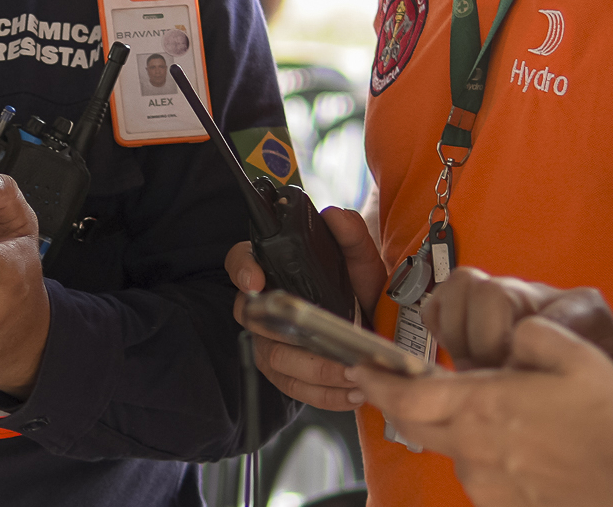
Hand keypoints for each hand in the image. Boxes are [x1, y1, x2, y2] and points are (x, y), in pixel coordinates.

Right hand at [225, 205, 387, 410]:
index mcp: (274, 272)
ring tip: (351, 372)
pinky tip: (351, 393)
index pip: (240, 261)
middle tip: (325, 338)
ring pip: (275, 360)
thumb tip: (337, 217)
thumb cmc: (357, 293)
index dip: (242, 269)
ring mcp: (270, 345)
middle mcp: (264, 310)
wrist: (372, 329)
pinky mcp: (285, 376)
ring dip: (316, 370)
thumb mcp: (362, 263)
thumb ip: (352, 238)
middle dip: (291, 334)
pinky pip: (294, 389)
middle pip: (256, 321)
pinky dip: (324, 394)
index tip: (256, 279)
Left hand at [353, 316, 612, 506]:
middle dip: (402, 404)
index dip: (378, 383)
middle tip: (396, 386)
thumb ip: (534, 337)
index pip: (409, 396)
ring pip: (453, 451)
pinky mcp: (505, 506)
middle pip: (417, 426)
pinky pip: (481, 477)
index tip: (362, 370)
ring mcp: (487, 485)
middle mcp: (475, 450)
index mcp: (485, 407)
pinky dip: (486, 459)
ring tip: (496, 418)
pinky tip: (521, 450)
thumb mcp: (578, 357)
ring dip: (458, 431)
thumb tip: (514, 338)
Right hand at [424, 269, 612, 394]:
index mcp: (579, 309)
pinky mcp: (469, 305)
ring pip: (464, 287)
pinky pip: (441, 299)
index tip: (522, 378)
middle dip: (485, 340)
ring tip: (473, 369)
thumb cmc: (598, 379)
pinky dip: (440, 325)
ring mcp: (501, 295)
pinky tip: (453, 355)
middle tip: (491, 377)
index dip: (526, 350)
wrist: (579, 370)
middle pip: (494, 291)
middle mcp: (537, 295)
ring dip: (460, 334)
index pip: (547, 314)